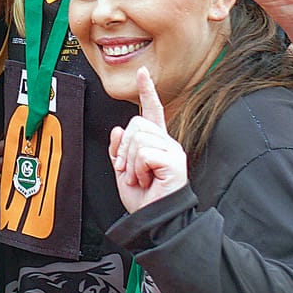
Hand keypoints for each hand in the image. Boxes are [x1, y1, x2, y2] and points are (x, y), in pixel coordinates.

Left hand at [108, 69, 188, 213]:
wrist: (152, 219)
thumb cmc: (143, 199)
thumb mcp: (123, 170)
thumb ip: (118, 149)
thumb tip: (118, 129)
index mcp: (155, 142)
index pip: (152, 111)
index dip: (147, 91)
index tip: (143, 73)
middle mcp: (166, 143)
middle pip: (136, 124)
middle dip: (124, 149)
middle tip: (129, 170)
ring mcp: (172, 151)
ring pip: (138, 138)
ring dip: (130, 162)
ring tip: (139, 177)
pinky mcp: (174, 161)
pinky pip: (144, 153)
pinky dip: (137, 169)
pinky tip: (146, 179)